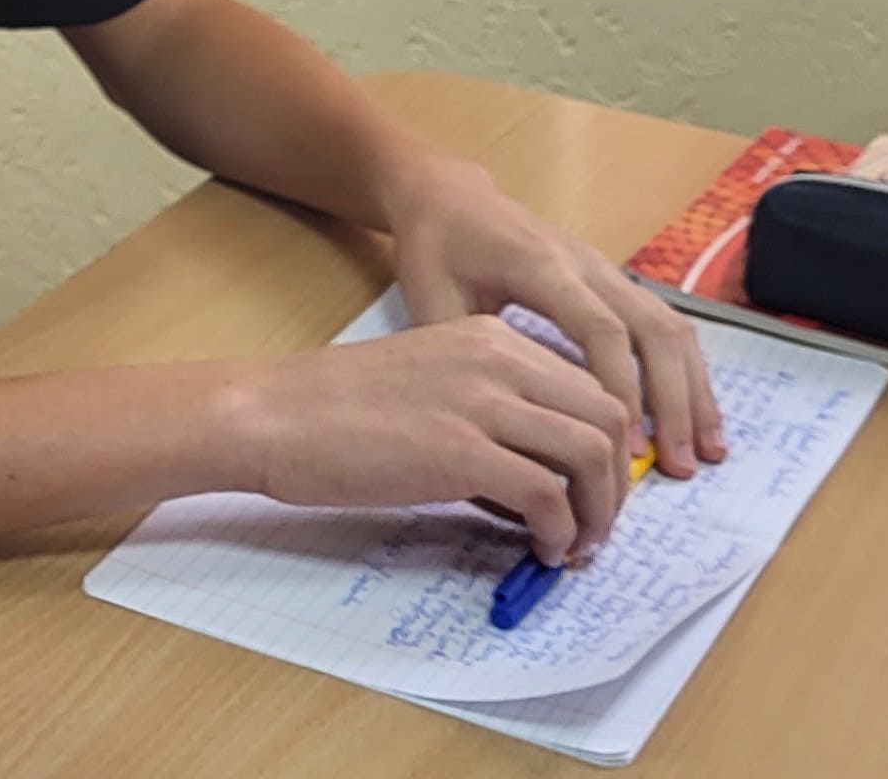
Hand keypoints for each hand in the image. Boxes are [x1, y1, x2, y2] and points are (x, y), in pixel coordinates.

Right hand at [223, 316, 634, 563]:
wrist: (271, 415)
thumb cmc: (332, 408)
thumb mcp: (428, 383)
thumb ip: (486, 412)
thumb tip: (535, 480)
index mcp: (491, 338)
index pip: (588, 387)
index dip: (607, 446)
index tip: (593, 489)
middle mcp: (498, 359)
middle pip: (608, 417)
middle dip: (616, 481)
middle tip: (596, 524)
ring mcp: (481, 403)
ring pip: (591, 455)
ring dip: (598, 511)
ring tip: (574, 544)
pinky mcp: (460, 452)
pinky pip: (547, 496)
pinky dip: (559, 531)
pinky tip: (540, 549)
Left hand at [382, 156, 725, 477]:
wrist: (449, 197)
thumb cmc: (435, 250)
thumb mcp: (429, 301)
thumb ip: (463, 363)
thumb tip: (491, 439)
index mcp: (541, 267)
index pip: (601, 329)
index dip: (622, 389)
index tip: (632, 450)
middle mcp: (587, 265)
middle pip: (654, 329)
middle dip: (674, 401)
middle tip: (680, 469)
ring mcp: (608, 270)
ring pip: (671, 327)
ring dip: (693, 391)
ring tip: (707, 454)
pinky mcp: (615, 282)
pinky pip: (665, 325)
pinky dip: (686, 374)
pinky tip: (695, 421)